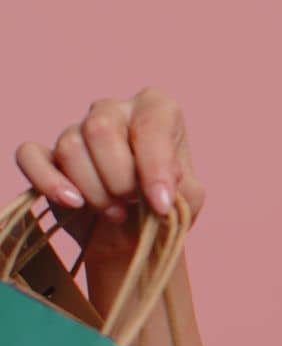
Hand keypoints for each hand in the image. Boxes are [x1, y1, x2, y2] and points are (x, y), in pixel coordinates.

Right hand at [13, 87, 204, 262]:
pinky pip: (30, 156)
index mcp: (156, 110)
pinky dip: (49, 183)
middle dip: (120, 180)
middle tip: (134, 203)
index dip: (154, 167)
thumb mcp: (188, 200)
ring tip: (117, 213)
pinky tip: (73, 203)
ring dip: (95, 192)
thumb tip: (161, 181)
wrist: (132, 236)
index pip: (150, 124)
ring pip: (70, 148)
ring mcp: (77, 128)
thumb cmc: (163, 207)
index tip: (160, 205)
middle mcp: (114, 109)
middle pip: (101, 130)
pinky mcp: (45, 154)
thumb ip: (182, 187)